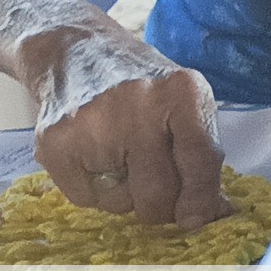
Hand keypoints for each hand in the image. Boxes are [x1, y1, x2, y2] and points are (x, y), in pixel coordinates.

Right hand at [16, 21, 230, 230]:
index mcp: (182, 92)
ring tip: (120, 158)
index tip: (198, 218)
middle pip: (160, 193)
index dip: (202, 199)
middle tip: (154, 187)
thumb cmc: (141, 88)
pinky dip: (94, 191)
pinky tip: (94, 158)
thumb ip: (202, 155)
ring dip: (125, 196)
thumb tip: (214, 213)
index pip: (201, 160)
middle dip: (161, 205)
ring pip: (122, 203)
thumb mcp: (184, 104)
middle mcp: (138, 104)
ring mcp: (92, 124)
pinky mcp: (55, 143)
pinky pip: (86, 200)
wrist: (76, 52)